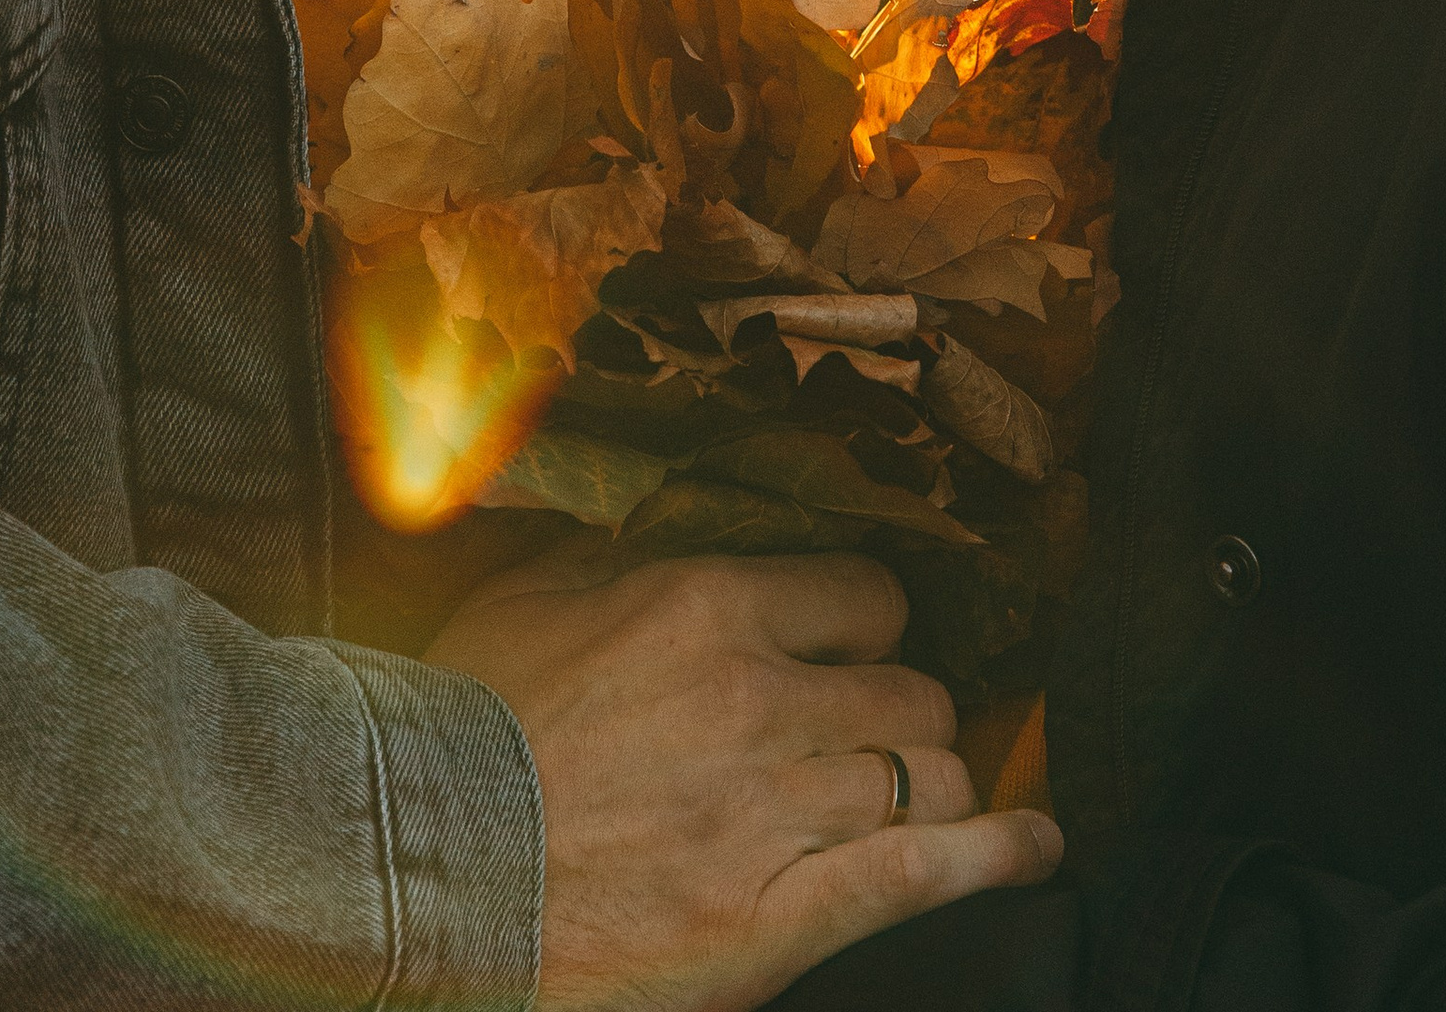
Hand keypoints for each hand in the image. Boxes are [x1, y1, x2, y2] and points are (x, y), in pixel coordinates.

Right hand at [427, 545, 1062, 1011]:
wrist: (408, 869)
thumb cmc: (453, 727)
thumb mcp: (529, 595)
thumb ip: (620, 552)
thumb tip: (667, 525)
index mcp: (704, 607)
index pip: (864, 597)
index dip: (864, 627)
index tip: (849, 649)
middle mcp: (760, 701)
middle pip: (911, 690)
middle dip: (901, 710)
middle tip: (871, 732)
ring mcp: (776, 816)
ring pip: (928, 776)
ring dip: (930, 784)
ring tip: (924, 792)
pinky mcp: (777, 921)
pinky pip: (925, 876)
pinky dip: (999, 857)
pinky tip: (1036, 846)